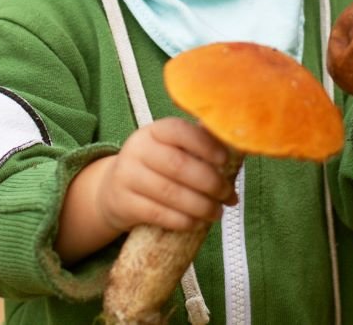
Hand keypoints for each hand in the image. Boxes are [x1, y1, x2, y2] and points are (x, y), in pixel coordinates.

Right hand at [96, 117, 238, 234]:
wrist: (112, 190)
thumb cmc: (157, 167)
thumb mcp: (170, 149)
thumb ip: (199, 148)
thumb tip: (240, 152)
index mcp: (154, 131)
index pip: (179, 130)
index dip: (205, 145)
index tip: (226, 160)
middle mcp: (137, 149)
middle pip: (178, 165)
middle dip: (210, 182)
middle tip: (229, 195)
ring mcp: (127, 176)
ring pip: (169, 192)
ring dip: (200, 205)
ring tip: (218, 212)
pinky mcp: (123, 203)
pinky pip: (157, 213)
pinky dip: (181, 220)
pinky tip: (196, 222)